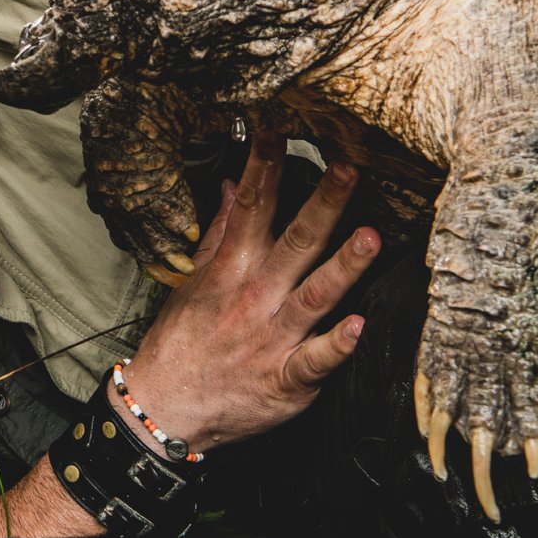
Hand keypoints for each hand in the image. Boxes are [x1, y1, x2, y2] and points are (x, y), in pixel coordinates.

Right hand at [116, 132, 377, 452]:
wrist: (165, 408)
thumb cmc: (182, 342)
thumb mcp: (195, 282)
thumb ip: (221, 233)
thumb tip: (235, 187)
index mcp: (233, 271)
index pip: (252, 208)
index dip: (266, 167)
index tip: (279, 129)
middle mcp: (255, 298)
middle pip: (294, 243)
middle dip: (324, 203)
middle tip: (350, 167)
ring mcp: (272, 339)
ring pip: (314, 295)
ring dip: (344, 266)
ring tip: (372, 237)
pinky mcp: (286, 380)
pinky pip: (316, 361)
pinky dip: (337, 345)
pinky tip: (360, 326)